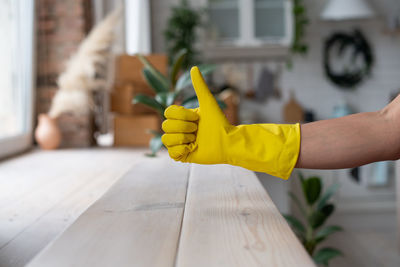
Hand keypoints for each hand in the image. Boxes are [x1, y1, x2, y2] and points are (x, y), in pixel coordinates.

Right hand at [162, 66, 300, 178]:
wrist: (227, 142)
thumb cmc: (219, 123)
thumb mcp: (207, 103)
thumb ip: (200, 86)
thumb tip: (193, 68)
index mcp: (182, 117)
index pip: (168, 112)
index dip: (182, 116)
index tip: (197, 118)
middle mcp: (178, 129)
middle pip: (165, 126)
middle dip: (184, 127)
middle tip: (197, 130)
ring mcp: (179, 143)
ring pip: (166, 139)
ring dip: (183, 139)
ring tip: (195, 140)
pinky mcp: (181, 156)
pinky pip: (171, 153)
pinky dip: (181, 150)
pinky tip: (192, 148)